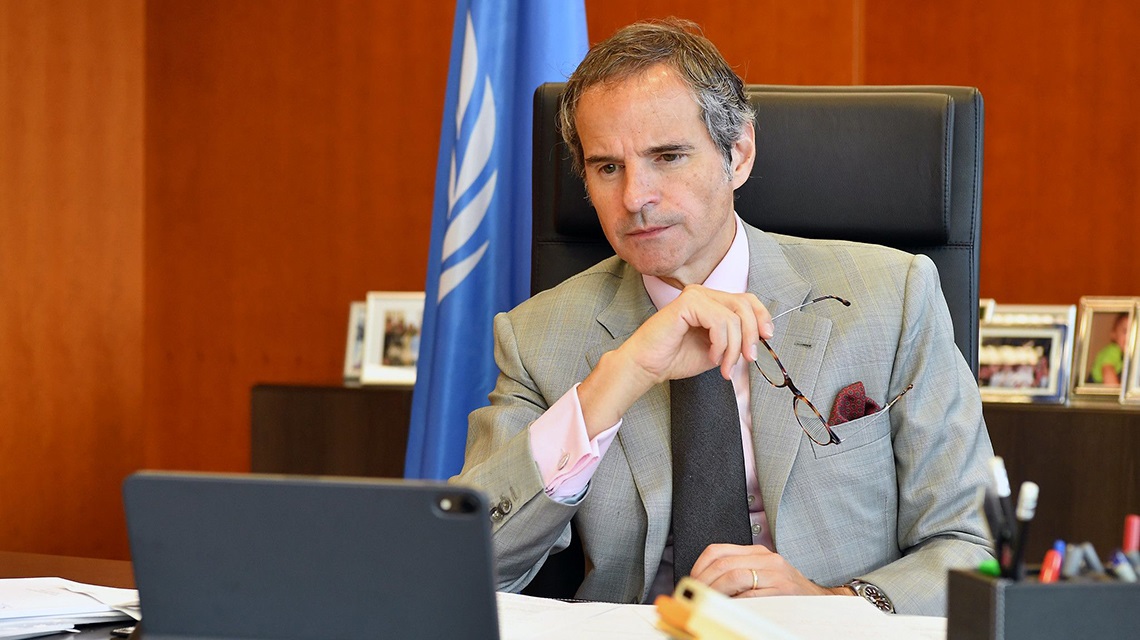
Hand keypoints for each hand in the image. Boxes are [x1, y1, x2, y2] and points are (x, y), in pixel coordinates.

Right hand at [577, 285, 771, 437]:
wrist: (648, 367)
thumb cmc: (676, 358)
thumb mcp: (718, 349)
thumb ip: (736, 339)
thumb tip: (761, 336)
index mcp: (711, 301)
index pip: (747, 300)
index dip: (762, 317)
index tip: (766, 338)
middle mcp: (703, 293)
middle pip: (745, 305)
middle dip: (751, 336)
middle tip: (747, 359)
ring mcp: (695, 295)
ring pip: (734, 317)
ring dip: (734, 347)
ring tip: (724, 365)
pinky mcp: (687, 302)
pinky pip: (719, 321)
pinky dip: (721, 343)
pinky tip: (711, 355)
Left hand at [689, 544, 853, 597]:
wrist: (822, 603)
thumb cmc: (789, 593)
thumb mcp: (763, 575)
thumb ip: (739, 572)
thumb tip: (703, 584)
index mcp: (758, 553)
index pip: (717, 551)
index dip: (699, 568)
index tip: (690, 583)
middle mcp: (767, 559)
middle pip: (722, 564)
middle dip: (702, 582)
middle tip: (693, 597)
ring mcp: (776, 575)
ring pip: (733, 578)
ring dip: (714, 593)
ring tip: (706, 604)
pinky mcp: (782, 592)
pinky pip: (749, 597)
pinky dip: (733, 604)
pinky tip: (727, 610)